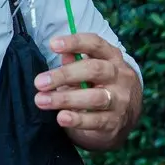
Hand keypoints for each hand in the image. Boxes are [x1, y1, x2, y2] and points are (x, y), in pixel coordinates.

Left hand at [34, 33, 140, 150]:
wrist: (125, 115)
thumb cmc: (100, 84)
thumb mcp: (90, 70)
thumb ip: (76, 62)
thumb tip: (64, 55)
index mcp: (112, 57)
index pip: (95, 44)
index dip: (75, 42)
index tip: (52, 44)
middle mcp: (120, 76)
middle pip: (94, 70)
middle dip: (64, 75)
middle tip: (39, 82)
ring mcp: (120, 100)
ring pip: (95, 97)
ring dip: (65, 99)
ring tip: (42, 101)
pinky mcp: (116, 122)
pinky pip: (96, 120)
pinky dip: (77, 120)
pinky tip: (61, 118)